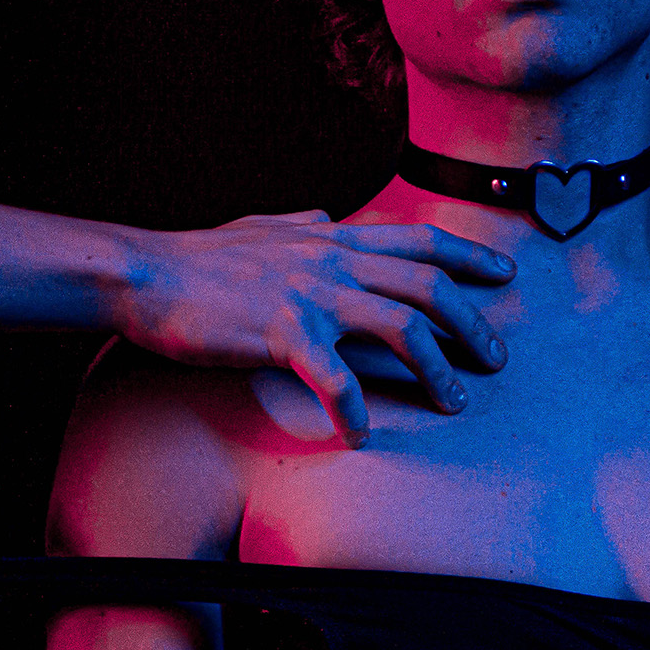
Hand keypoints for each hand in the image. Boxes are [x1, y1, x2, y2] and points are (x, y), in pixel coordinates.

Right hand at [116, 213, 515, 445]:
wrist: (145, 275)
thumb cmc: (199, 257)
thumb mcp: (260, 227)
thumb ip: (301, 221)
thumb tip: (326, 212)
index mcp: (333, 236)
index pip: (420, 238)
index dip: (470, 255)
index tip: (504, 275)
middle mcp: (333, 260)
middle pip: (428, 285)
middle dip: (472, 322)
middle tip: (496, 358)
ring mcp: (311, 294)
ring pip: (401, 327)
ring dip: (437, 369)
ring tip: (455, 401)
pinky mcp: (282, 332)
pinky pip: (335, 377)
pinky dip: (355, 411)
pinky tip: (361, 436)